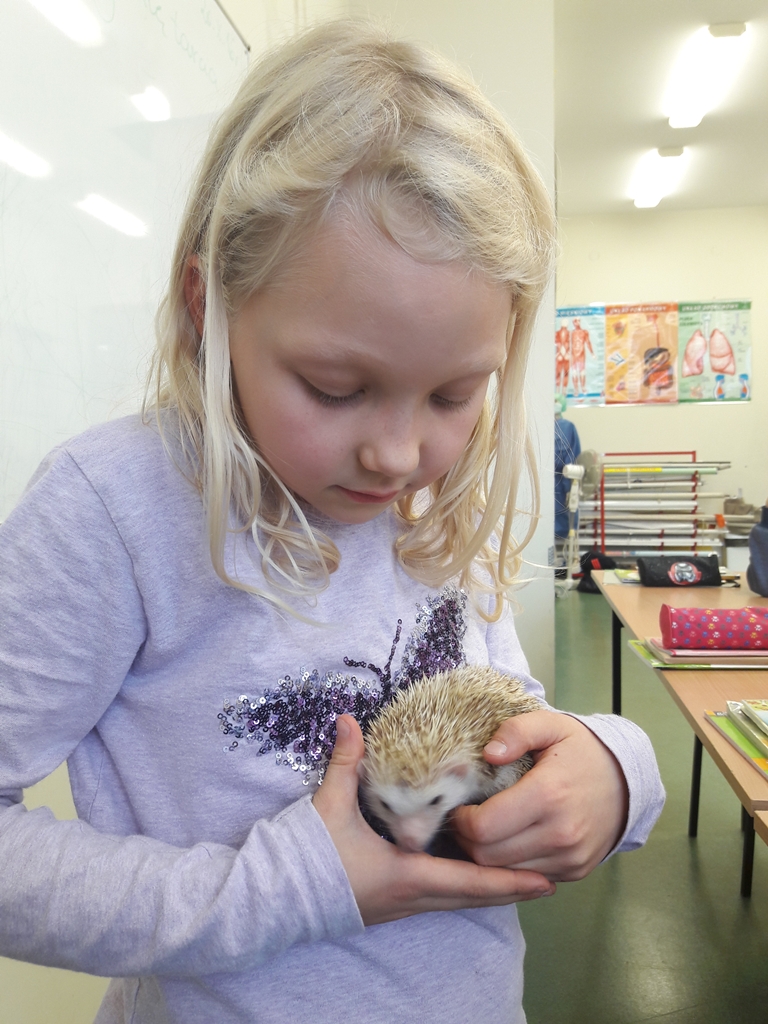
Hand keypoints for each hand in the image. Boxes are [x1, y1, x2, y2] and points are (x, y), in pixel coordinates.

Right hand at [312, 715, 555, 924]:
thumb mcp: (329, 805)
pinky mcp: (391, 904)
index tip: (545, 879)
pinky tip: (473, 876)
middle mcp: (411, 897)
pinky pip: (441, 899)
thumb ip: (346, 761)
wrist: (275, 898)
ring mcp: (401, 905)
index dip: (509, 881)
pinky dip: (465, 890)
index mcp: (406, 875)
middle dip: (512, 889)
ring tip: (522, 879)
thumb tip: (350, 720)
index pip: (470, 881)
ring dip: (490, 891)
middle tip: (549, 881)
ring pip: (458, 901)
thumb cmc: (308, 855)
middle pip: (474, 898)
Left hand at [452, 710, 628, 880]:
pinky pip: (527, 877)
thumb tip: (489, 754)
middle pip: (487, 856)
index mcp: (548, 795)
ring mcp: (569, 857)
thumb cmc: (580, 751)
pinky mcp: (574, 871)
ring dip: (486, 855)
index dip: (460, 819)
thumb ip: (517, 731)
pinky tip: (509, 840)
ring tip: (484, 828)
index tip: (459, 804)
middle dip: (466, 839)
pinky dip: (511, 863)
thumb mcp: (551, 725)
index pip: (483, 827)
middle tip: (465, 818)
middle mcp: (560, 834)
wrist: (627, 782)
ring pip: (504, 873)